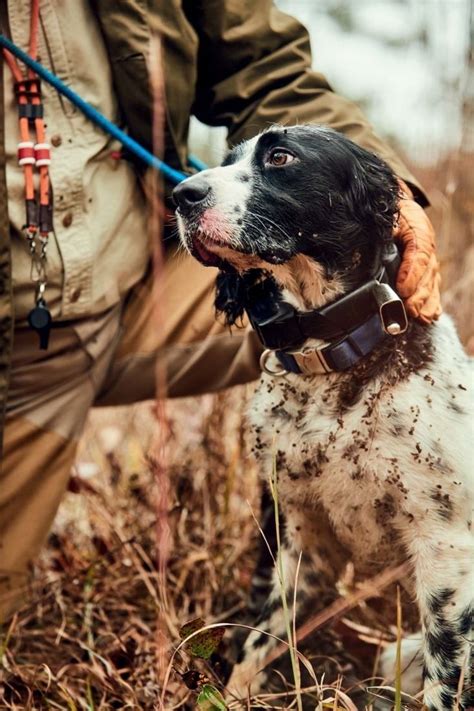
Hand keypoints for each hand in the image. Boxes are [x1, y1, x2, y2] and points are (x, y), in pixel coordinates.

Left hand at [394, 180, 441, 323]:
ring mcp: (428, 259)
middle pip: (427, 272)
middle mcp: (426, 246)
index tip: (403, 290)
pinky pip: (431, 287)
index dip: (412, 272)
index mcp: (417, 229)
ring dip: (426, 302)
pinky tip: (429, 316)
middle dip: (419, 294)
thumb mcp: (385, 216)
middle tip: (410, 310)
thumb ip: (381, 228)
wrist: (396, 207)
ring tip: (421, 318)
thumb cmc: (389, 213)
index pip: (419, 251)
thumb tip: (367, 238)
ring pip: (431, 282)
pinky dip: (431, 303)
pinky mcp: (425, 270)